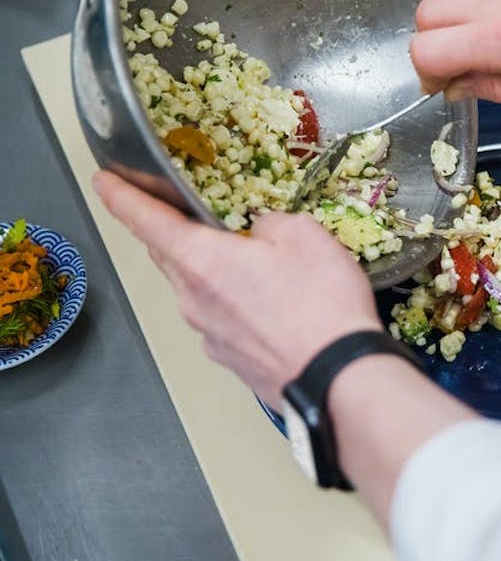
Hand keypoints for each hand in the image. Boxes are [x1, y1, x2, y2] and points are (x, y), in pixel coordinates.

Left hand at [92, 171, 382, 407]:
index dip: (122, 196)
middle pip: (169, 256)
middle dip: (176, 234)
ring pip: (197, 290)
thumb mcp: (306, 235)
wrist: (337, 377)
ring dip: (215, 273)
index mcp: (202, 260)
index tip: (103, 183)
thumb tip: (260, 232)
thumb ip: (272, 223)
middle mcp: (193, 298)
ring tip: (258, 268)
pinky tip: (273, 307)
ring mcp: (208, 333)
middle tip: (194, 217)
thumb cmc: (322, 305)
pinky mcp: (229, 358)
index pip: (145, 220)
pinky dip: (235, 305)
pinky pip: (221, 319)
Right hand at [410, 0, 500, 124]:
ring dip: (461, 36)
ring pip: (458, 4)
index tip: (447, 94)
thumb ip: (498, 92)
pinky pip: (490, 1)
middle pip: (427, 13)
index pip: (425, 47)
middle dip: (431, 49)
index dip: (426, 77)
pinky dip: (486, 26)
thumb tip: (461, 88)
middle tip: (459, 79)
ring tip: (496, 69)